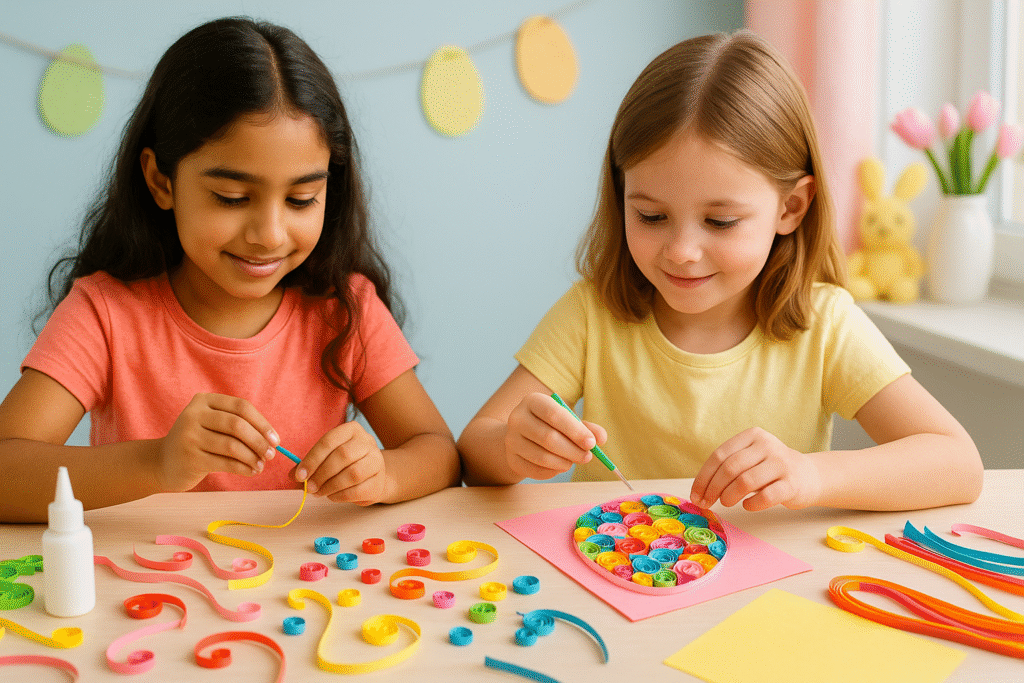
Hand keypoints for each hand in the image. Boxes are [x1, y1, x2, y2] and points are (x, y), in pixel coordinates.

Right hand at [157, 393, 278, 491]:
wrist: (162, 462)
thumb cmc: (198, 442)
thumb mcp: (213, 425)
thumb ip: (238, 425)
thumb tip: (272, 439)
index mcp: (203, 400)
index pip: (241, 407)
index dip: (262, 423)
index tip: (276, 439)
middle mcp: (193, 414)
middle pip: (237, 425)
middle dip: (259, 441)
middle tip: (271, 455)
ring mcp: (189, 436)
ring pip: (232, 446)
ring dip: (252, 457)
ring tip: (261, 465)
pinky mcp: (189, 458)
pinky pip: (225, 463)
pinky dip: (243, 468)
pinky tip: (251, 471)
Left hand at [294, 422, 386, 503]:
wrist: (373, 476)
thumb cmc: (345, 464)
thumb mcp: (327, 458)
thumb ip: (309, 464)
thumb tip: (293, 475)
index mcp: (351, 430)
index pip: (329, 441)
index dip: (312, 458)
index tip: (300, 475)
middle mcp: (367, 442)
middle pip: (343, 455)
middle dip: (322, 473)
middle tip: (309, 487)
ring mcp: (376, 461)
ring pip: (353, 473)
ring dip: (331, 486)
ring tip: (319, 493)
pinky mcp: (379, 481)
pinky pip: (358, 490)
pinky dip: (340, 496)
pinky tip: (332, 496)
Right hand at [503, 393, 605, 480]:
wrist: (523, 435)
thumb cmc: (551, 425)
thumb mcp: (568, 420)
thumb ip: (587, 428)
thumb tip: (600, 438)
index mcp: (533, 401)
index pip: (553, 414)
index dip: (575, 430)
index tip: (591, 443)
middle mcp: (517, 418)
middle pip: (548, 438)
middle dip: (573, 450)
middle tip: (587, 456)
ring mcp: (511, 439)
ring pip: (542, 457)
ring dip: (564, 463)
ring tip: (574, 461)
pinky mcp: (511, 459)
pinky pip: (535, 470)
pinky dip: (553, 472)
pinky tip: (560, 466)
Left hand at [689, 427, 820, 510]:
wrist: (807, 475)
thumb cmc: (768, 469)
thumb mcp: (749, 458)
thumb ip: (727, 467)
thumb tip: (699, 490)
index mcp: (752, 435)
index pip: (719, 455)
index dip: (704, 477)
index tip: (695, 495)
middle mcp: (767, 445)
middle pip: (730, 468)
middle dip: (713, 489)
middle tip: (707, 503)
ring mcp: (781, 463)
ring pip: (745, 481)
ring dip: (729, 496)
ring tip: (727, 503)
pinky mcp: (792, 484)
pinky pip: (765, 497)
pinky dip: (751, 504)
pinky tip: (747, 505)